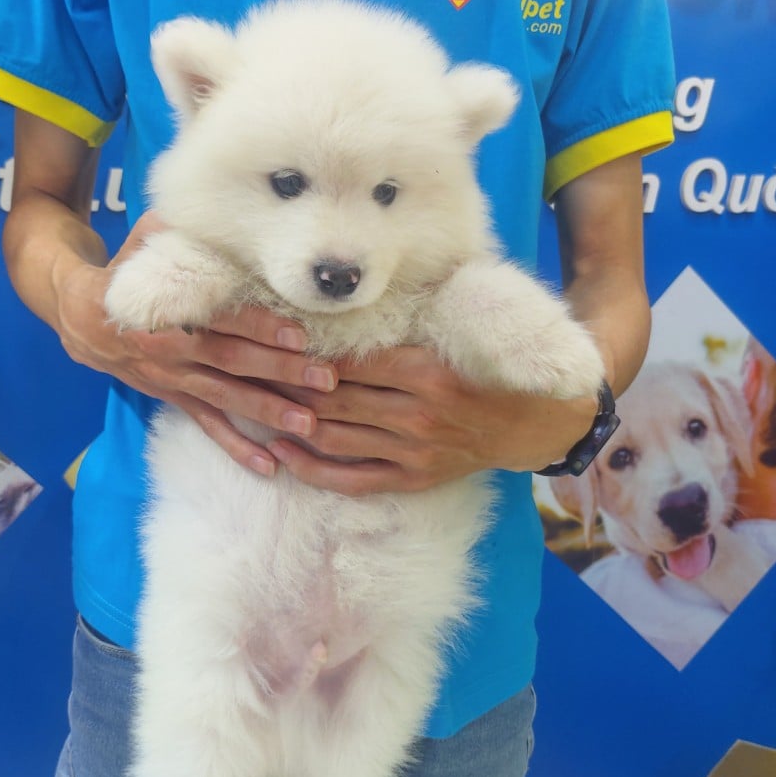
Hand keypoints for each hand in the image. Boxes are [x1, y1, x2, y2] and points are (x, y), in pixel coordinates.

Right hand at [55, 213, 338, 476]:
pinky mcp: (177, 399)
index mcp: (169, 312)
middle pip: (234, 363)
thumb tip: (215, 194)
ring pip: (228, 399)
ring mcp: (175, 381)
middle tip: (326, 381)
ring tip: (309, 425)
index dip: (260, 328)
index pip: (222, 320)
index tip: (299, 335)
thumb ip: (181, 228)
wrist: (79, 316)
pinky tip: (270, 466)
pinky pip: (209, 427)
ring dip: (269, 413)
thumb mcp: (146, 240)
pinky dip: (238, 448)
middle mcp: (173, 351)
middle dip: (282, 373)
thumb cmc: (126, 271)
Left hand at [267, 345, 598, 495]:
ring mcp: (412, 452)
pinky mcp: (411, 479)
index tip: (269, 340)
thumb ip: (404, 321)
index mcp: (426, 371)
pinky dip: (311, 468)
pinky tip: (280, 454)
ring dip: (287, 424)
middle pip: (333, 398)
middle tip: (245, 370)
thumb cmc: (482, 371)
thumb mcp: (451, 337)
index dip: (304, 353)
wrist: (530, 425)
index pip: (349, 362)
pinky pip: (350, 478)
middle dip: (284, 385)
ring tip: (250, 406)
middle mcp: (417, 414)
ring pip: (333, 437)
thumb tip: (347, 297)